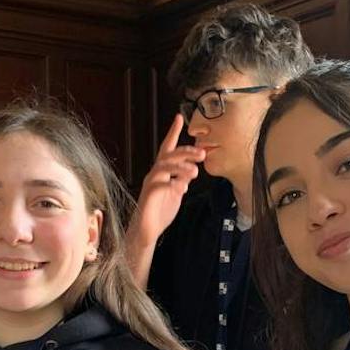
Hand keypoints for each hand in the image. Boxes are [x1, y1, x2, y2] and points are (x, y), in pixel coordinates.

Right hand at [125, 116, 205, 280]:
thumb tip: (192, 170)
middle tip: (201, 153)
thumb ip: (183, 180)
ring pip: (164, 167)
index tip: (179, 118)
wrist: (147, 231)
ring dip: (181, 167)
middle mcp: (155, 174)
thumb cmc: (160, 211)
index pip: (167, 148)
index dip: (172, 133)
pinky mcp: (148, 196)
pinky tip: (182, 187)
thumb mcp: (177, 193)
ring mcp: (151, 184)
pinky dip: (172, 184)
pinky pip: (159, 185)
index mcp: (163, 172)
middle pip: (168, 155)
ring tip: (195, 172)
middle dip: (185, 151)